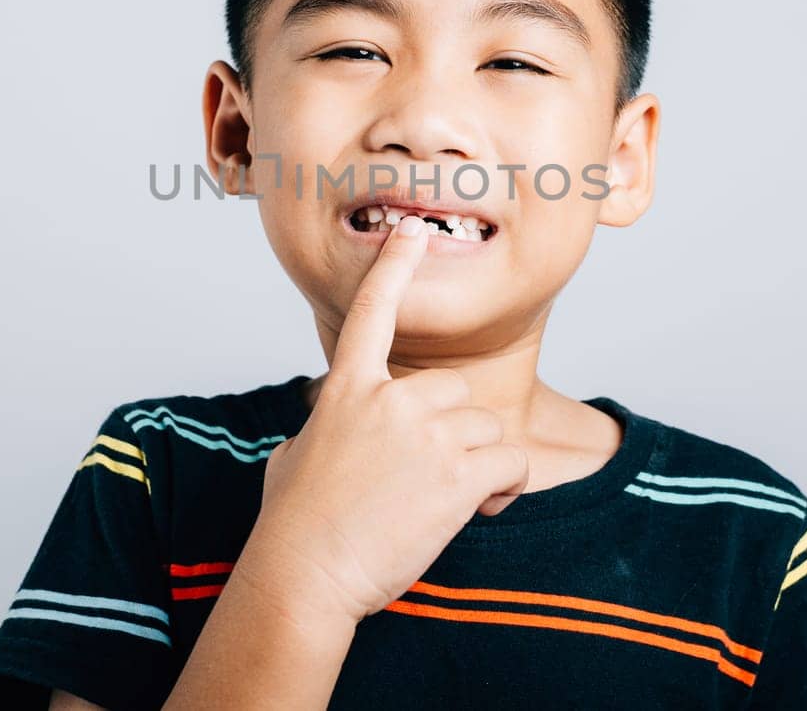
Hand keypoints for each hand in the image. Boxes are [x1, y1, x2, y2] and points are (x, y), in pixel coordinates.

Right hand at [242, 214, 529, 625]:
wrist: (304, 575)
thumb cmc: (294, 526)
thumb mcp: (296, 457)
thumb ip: (327, 429)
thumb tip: (324, 437)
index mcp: (346, 390)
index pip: (372, 312)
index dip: (394, 267)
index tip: (411, 232)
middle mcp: (390, 400)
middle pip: (454, 390)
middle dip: (454, 433)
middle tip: (430, 481)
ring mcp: (426, 435)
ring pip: (486, 426)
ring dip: (480, 464)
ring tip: (445, 505)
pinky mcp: (457, 475)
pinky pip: (512, 462)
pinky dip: (507, 488)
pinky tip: (479, 510)